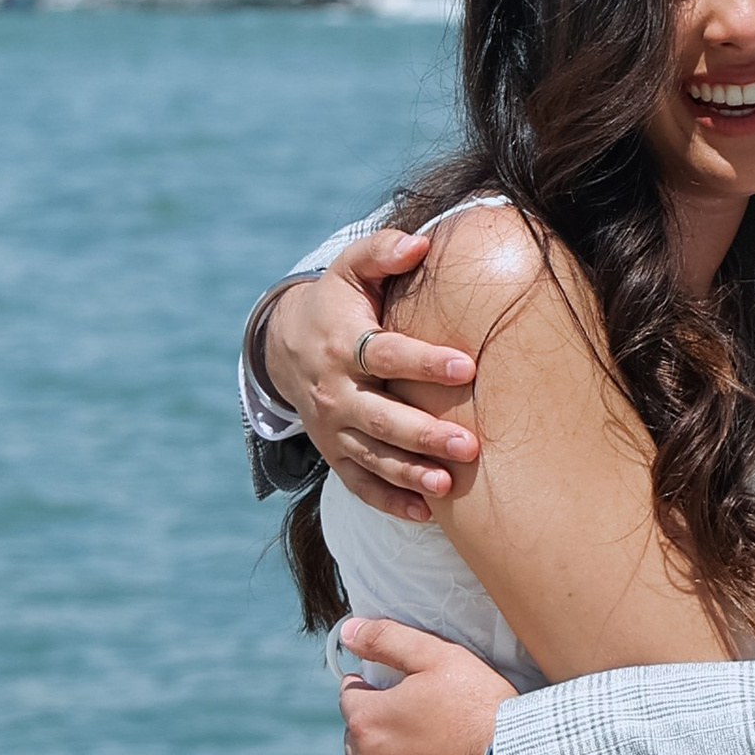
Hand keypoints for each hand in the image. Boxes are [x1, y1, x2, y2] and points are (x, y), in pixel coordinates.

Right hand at [264, 232, 478, 523]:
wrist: (285, 345)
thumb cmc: (338, 303)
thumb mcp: (351, 270)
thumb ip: (382, 252)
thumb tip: (421, 242)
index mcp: (343, 344)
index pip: (386, 355)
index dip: (424, 362)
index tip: (468, 366)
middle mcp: (335, 391)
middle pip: (380, 417)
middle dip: (423, 434)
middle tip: (469, 446)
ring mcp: (333, 428)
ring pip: (371, 456)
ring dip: (408, 473)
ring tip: (448, 486)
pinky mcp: (334, 453)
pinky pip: (358, 483)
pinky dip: (389, 501)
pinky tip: (426, 513)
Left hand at [340, 620, 515, 754]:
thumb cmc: (483, 712)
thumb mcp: (442, 659)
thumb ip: (389, 639)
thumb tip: (346, 630)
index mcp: (367, 718)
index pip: (352, 697)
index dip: (377, 692)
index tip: (405, 698)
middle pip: (358, 738)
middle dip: (380, 730)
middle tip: (423, 730)